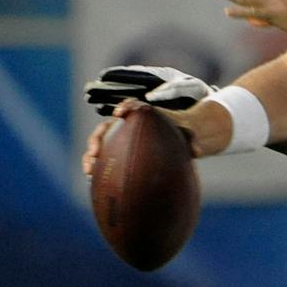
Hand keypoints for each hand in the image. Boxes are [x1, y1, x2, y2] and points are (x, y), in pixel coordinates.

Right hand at [82, 98, 219, 175]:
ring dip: (91, 156)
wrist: (177, 141)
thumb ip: (191, 140)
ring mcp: (117, 139)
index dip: (123, 107)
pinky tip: (93, 180)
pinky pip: (103, 159)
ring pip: (99, 144)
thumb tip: (198, 151)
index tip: (120, 114)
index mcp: (143, 116)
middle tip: (95, 152)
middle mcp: (125, 126)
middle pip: (106, 128)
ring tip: (89, 170)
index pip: (130, 106)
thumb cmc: (182, 135)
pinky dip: (96, 167)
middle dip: (97, 138)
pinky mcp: (115, 153)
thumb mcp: (188, 135)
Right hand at [84, 63, 213, 115]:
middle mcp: (149, 87)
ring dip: (106, 98)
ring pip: (122, 97)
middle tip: (88, 90)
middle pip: (123, 86)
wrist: (209, 108)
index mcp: (157, 78)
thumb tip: (150, 96)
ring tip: (89, 99)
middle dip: (106, 88)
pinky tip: (103, 113)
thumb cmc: (201, 95)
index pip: (134, 76)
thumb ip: (172, 90)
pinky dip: (115, 111)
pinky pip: (128, 110)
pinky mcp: (148, 112)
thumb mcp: (191, 88)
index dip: (118, 76)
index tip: (103, 76)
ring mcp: (147, 99)